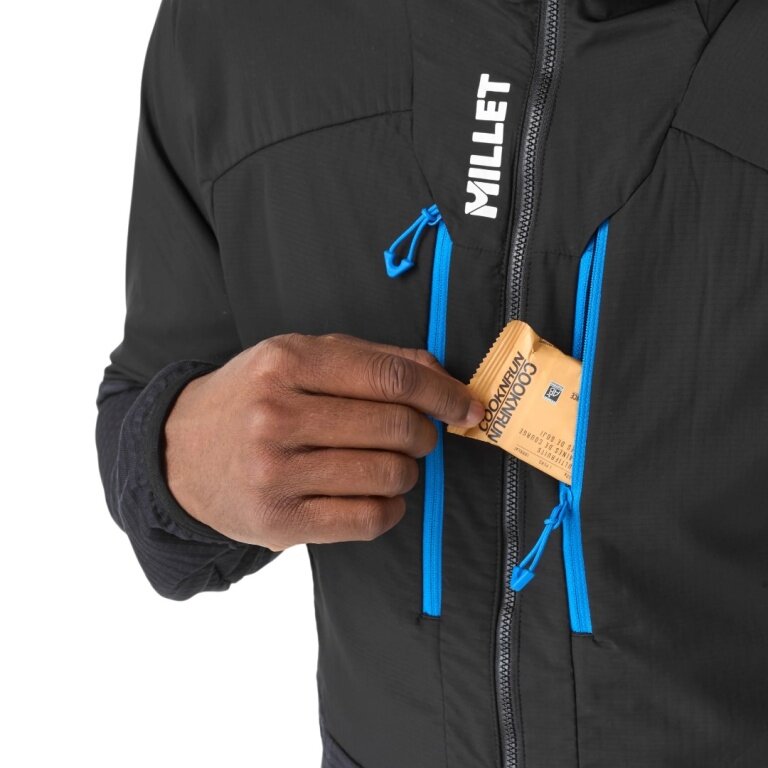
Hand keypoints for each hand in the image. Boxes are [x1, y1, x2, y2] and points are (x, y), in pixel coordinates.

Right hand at [163, 333, 483, 549]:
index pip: (389, 377)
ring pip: (389, 476)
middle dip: (427, 434)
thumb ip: (368, 359)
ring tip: (390, 463)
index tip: (466, 406)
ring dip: (407, 471)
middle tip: (421, 436)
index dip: (441, 393)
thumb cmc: (250, 398)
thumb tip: (440, 373)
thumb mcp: (295, 358)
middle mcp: (276, 416)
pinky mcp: (279, 522)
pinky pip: (369, 520)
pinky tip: (377, 495)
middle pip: (396, 428)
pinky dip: (390, 508)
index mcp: (285, 363)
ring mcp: (275, 473)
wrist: (178, 452)